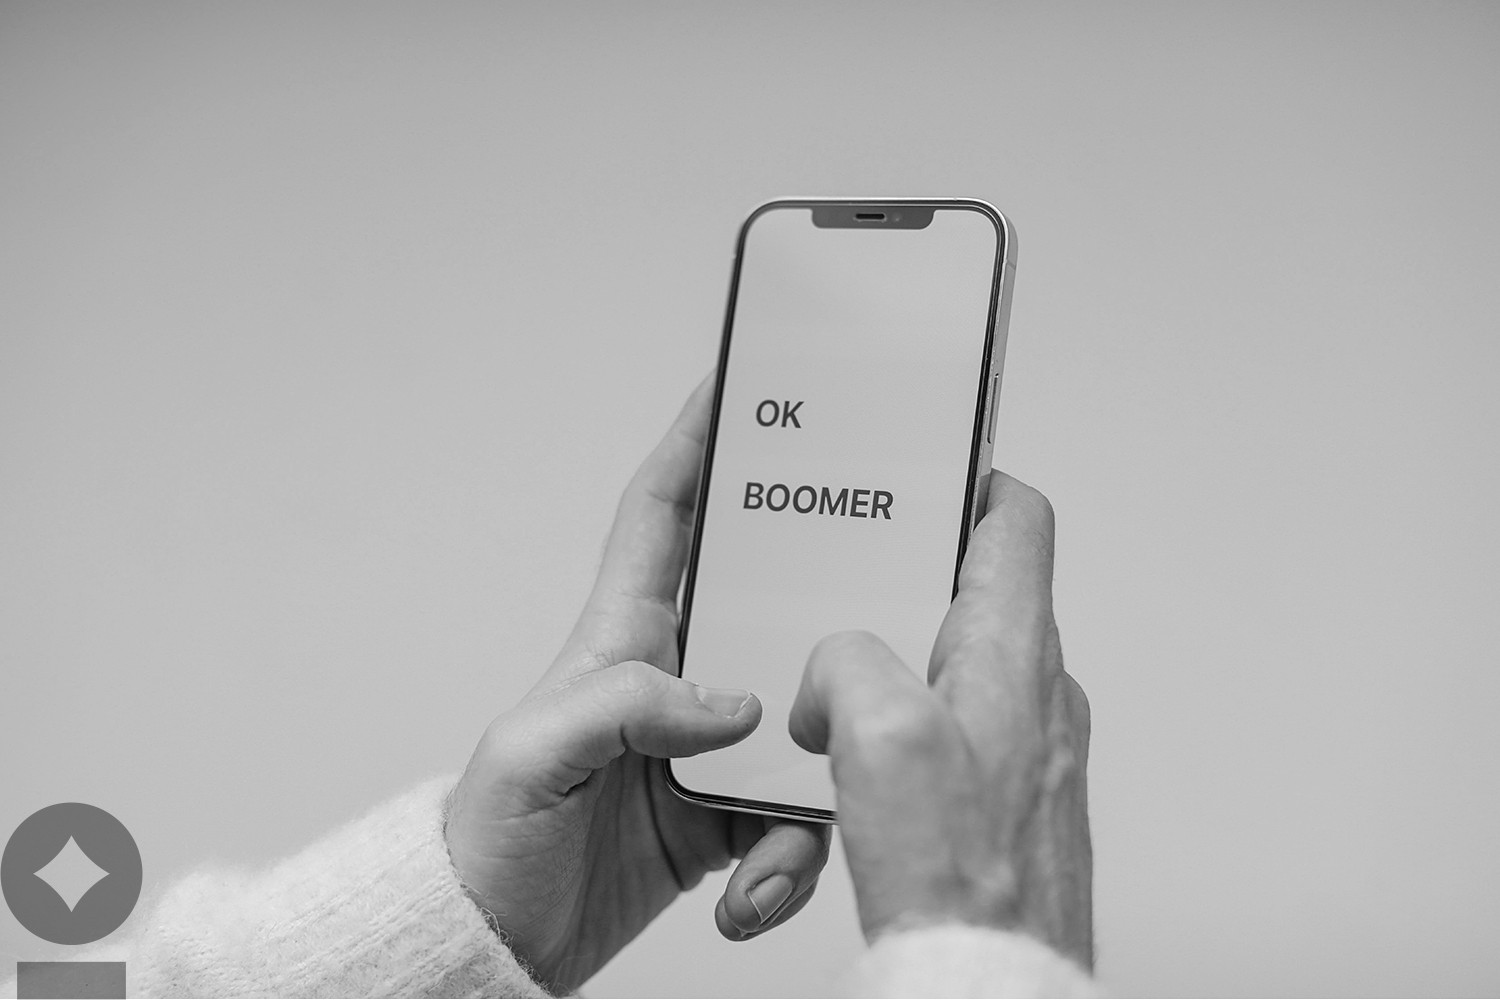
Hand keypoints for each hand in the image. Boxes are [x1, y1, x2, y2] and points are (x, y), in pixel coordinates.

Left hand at [445, 377, 830, 993]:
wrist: (498, 943)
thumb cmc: (489, 838)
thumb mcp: (534, 754)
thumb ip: (628, 706)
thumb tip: (734, 704)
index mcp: (621, 637)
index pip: (660, 515)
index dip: (696, 443)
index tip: (743, 386)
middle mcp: (674, 678)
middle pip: (767, 604)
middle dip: (821, 593)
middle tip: (878, 581)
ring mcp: (707, 745)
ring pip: (802, 724)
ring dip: (814, 786)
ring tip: (771, 855)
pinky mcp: (729, 812)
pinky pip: (796, 815)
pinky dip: (793, 859)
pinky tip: (753, 896)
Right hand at [789, 473, 1092, 967]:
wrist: (989, 980)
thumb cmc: (963, 879)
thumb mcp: (882, 736)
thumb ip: (850, 664)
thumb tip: (835, 671)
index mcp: (1014, 653)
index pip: (1016, 522)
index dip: (971, 481)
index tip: (924, 471)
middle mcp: (1032, 694)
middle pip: (968, 594)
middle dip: (896, 589)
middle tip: (841, 588)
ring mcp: (1020, 748)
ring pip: (946, 670)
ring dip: (886, 674)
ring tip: (829, 699)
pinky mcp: (1000, 799)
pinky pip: (941, 737)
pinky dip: (894, 736)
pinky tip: (850, 772)